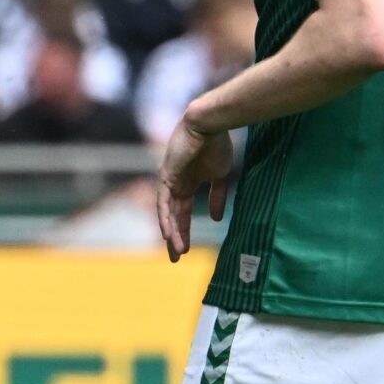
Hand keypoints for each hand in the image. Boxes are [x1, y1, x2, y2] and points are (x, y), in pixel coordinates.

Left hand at [155, 116, 234, 261]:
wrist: (211, 124)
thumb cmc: (217, 145)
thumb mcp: (220, 176)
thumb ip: (217, 197)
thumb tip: (216, 219)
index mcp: (188, 183)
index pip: (183, 213)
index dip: (185, 231)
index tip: (187, 250)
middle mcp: (175, 184)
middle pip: (172, 217)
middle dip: (175, 238)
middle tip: (177, 258)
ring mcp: (169, 180)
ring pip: (167, 213)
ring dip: (172, 233)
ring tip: (177, 252)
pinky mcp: (166, 176)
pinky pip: (163, 202)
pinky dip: (165, 218)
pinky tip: (168, 234)